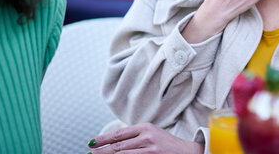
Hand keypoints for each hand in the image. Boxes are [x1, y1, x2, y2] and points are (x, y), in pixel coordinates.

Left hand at [87, 123, 203, 153]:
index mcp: (145, 127)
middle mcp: (147, 136)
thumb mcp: (153, 134)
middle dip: (102, 151)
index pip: (119, 134)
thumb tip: (114, 142)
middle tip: (90, 153)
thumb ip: (136, 136)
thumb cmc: (168, 145)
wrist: (188, 152)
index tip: (91, 142)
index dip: (103, 139)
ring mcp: (150, 149)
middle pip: (118, 145)